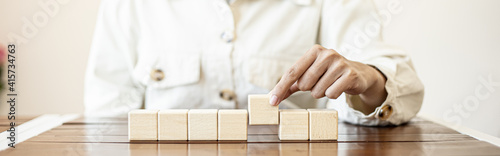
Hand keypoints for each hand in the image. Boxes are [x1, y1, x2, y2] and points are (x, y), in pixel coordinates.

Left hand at [269, 45, 386, 111]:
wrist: (358, 74)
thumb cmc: (328, 75)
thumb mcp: (309, 75)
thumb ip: (291, 85)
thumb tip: (272, 97)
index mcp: (314, 51)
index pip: (292, 72)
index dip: (280, 88)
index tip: (272, 102)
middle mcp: (327, 54)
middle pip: (304, 84)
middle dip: (310, 89)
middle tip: (320, 82)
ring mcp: (339, 63)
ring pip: (317, 91)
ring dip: (322, 92)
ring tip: (330, 84)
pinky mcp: (350, 74)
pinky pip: (331, 94)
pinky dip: (333, 95)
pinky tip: (339, 87)